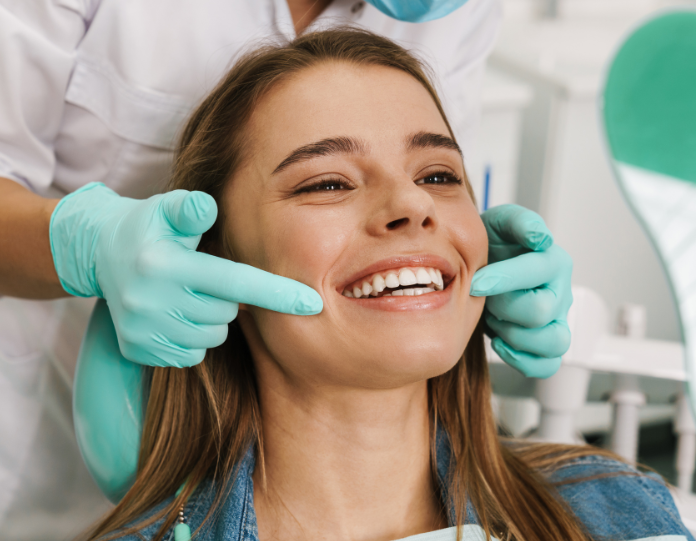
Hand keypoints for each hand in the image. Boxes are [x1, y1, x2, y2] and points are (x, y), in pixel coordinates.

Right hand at [50, 183, 322, 367]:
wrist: (99, 254)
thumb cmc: (148, 227)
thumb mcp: (165, 209)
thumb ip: (190, 208)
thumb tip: (208, 207)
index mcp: (164, 266)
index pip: (234, 283)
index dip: (277, 293)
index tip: (314, 304)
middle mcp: (150, 302)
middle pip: (226, 313)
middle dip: (226, 297)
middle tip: (203, 276)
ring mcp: (143, 331)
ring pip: (211, 337)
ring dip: (210, 318)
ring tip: (187, 293)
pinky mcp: (138, 350)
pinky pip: (191, 355)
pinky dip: (192, 337)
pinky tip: (174, 314)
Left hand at [470, 205, 572, 377]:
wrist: (483, 265)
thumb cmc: (493, 245)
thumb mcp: (500, 223)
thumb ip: (519, 222)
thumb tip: (539, 237)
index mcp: (553, 261)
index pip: (537, 273)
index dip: (502, 279)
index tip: (475, 282)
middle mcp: (560, 292)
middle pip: (541, 312)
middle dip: (504, 307)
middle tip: (485, 298)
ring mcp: (557, 320)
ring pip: (553, 343)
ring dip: (515, 335)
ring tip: (495, 320)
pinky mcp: (547, 342)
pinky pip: (548, 364)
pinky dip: (523, 360)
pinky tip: (500, 343)